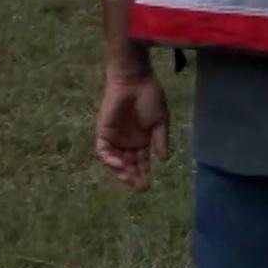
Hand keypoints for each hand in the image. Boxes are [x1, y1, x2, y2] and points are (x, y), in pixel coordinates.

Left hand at [95, 73, 167, 190]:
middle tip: (138, 186)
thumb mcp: (161, 121)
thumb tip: (163, 160)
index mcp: (142, 141)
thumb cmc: (150, 98)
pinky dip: (109, 159)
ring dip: (120, 171)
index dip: (143, 174)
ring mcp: (115, 138)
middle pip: (128, 165)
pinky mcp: (103, 132)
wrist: (135, 81)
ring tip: (129, 177)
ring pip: (114, 161)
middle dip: (132, 177)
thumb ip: (161, 140)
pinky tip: (119, 164)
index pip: (141, 163)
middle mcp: (127, 142)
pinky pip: (103, 150)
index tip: (147, 185)